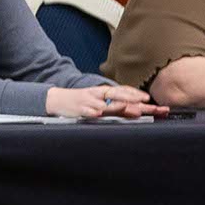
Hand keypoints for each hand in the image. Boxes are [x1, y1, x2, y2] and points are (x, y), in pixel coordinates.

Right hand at [46, 83, 165, 119]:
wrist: (57, 100)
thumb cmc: (82, 102)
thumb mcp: (100, 103)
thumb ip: (118, 108)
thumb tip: (138, 112)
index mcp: (103, 92)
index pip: (122, 91)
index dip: (135, 94)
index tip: (148, 98)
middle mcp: (97, 95)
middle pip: (116, 94)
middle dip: (130, 97)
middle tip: (142, 101)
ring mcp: (88, 102)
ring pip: (103, 103)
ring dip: (114, 105)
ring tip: (125, 107)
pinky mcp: (78, 109)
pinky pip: (86, 110)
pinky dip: (92, 111)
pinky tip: (97, 113)